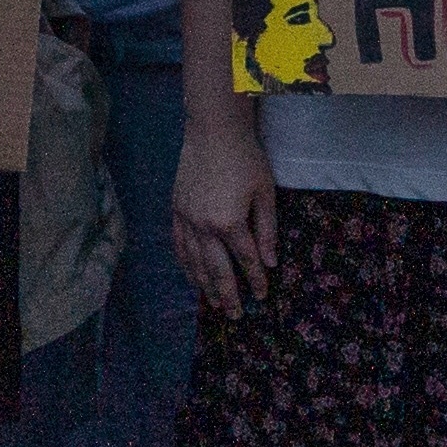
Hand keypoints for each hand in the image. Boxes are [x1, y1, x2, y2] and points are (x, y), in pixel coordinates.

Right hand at [171, 113, 278, 312]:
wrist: (213, 130)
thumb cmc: (246, 157)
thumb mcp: (265, 192)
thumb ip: (267, 229)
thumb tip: (270, 262)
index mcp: (230, 222)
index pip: (246, 260)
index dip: (255, 281)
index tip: (261, 297)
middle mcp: (204, 226)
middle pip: (217, 270)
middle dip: (228, 295)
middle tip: (235, 316)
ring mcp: (186, 218)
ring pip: (194, 262)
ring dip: (204, 286)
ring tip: (213, 303)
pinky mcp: (176, 209)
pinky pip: (179, 245)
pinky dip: (185, 264)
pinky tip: (191, 275)